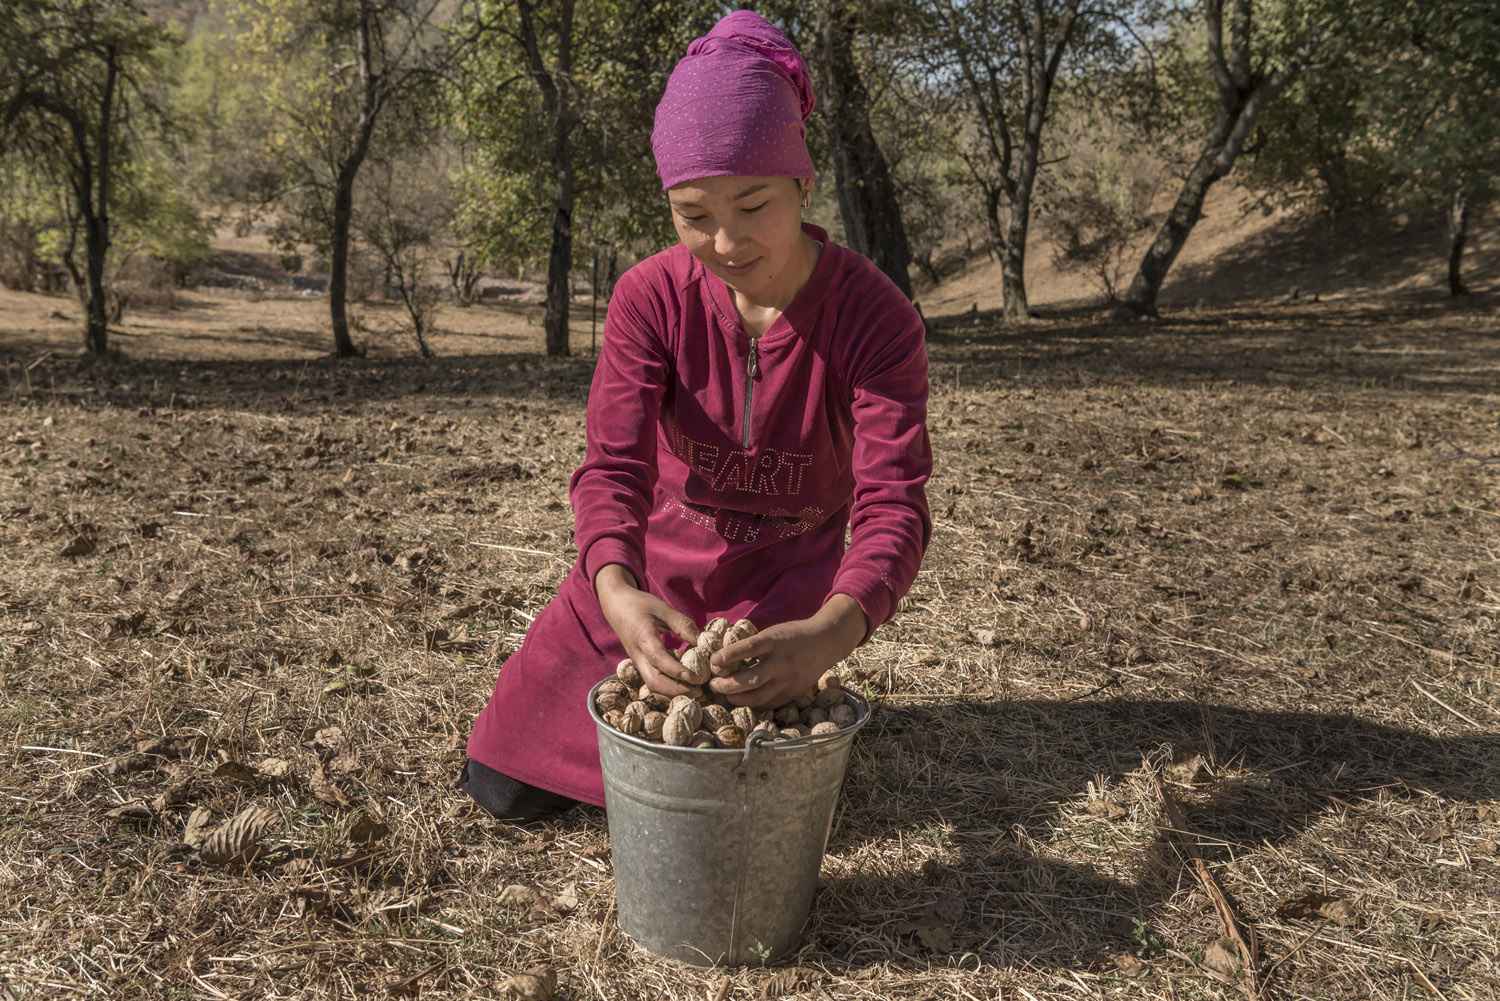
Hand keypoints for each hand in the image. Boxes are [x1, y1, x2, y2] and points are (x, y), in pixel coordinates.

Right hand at [594, 564, 700, 696]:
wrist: (617, 606)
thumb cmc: (641, 605)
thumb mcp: (663, 609)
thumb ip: (682, 624)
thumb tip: (701, 641)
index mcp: (643, 637)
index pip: (658, 658)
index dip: (675, 670)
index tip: (694, 677)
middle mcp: (638, 654)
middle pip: (653, 681)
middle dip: (676, 690)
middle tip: (699, 692)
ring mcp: (637, 662)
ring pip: (652, 686)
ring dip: (673, 693)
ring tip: (695, 693)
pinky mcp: (640, 665)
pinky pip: (652, 683)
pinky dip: (667, 691)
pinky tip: (683, 690)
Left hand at [706, 595, 867, 708]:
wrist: (826, 642)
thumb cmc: (794, 635)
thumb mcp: (774, 632)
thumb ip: (754, 644)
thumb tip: (724, 654)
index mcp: (776, 641)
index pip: (750, 648)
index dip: (730, 655)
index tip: (714, 660)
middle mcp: (782, 661)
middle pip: (752, 679)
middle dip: (728, 685)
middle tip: (714, 684)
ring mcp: (789, 679)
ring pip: (759, 697)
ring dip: (738, 698)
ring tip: (726, 694)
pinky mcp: (793, 692)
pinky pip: (769, 703)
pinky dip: (754, 703)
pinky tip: (744, 700)